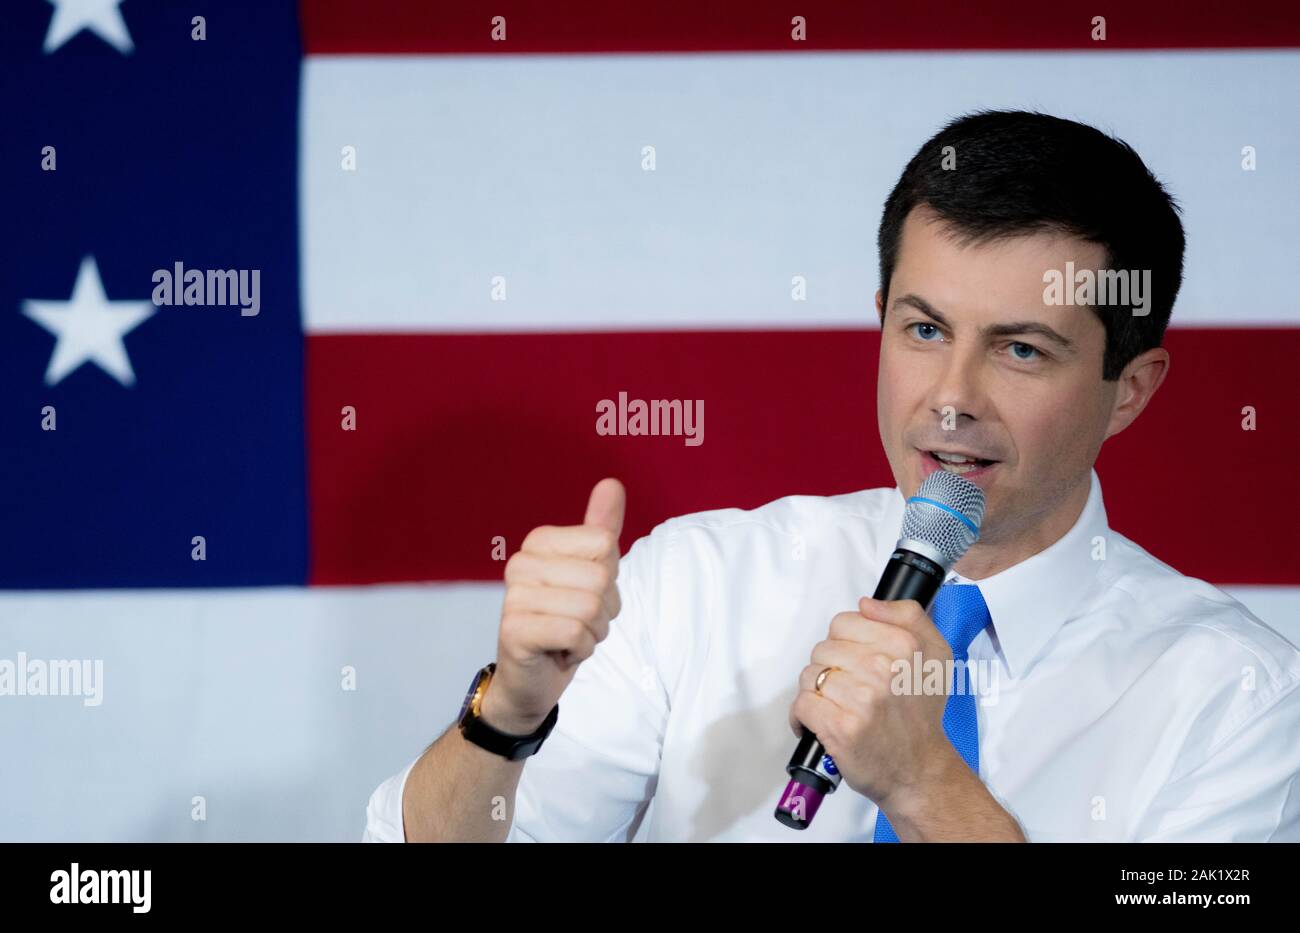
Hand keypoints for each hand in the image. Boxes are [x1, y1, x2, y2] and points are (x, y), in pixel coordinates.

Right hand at [482, 478, 625, 734]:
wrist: (533, 678)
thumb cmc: (564, 622)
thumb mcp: (590, 573)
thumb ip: (600, 529)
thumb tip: (612, 483)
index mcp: (540, 542)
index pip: (605, 544)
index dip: (609, 578)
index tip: (585, 594)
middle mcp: (521, 562)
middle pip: (601, 577)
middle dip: (603, 610)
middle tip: (578, 622)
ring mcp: (513, 596)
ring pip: (590, 607)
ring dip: (592, 633)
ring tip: (569, 637)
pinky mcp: (514, 630)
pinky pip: (575, 632)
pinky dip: (580, 649)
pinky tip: (560, 652)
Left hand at [787, 597, 961, 812]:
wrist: (920, 770)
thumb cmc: (921, 714)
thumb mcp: (935, 654)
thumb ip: (908, 615)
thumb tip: (866, 604)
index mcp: (904, 646)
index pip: (843, 622)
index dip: (845, 642)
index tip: (856, 660)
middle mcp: (882, 669)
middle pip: (823, 649)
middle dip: (831, 668)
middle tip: (849, 688)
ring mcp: (861, 699)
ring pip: (809, 676)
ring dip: (817, 692)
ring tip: (837, 706)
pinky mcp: (841, 728)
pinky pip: (802, 704)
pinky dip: (803, 716)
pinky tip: (820, 722)